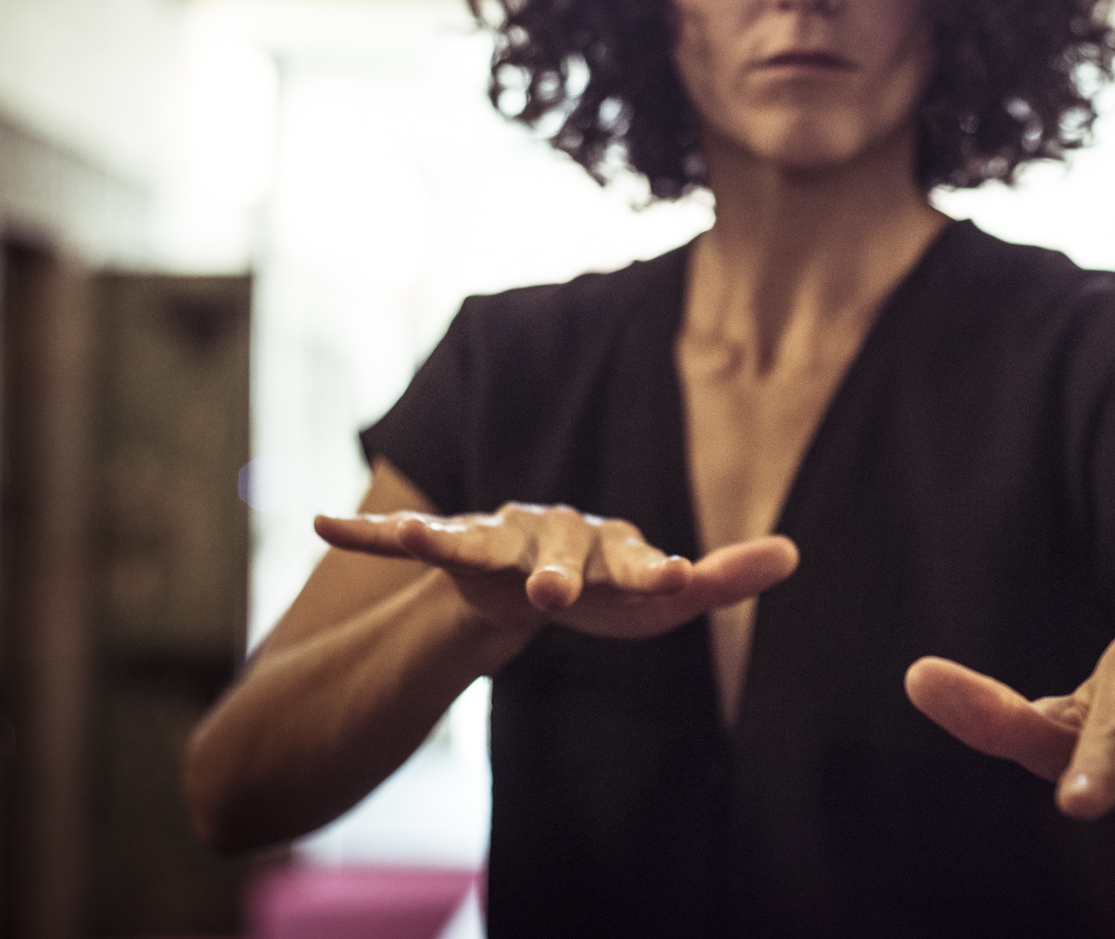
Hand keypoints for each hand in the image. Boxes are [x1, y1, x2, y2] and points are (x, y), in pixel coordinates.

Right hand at [316, 504, 797, 640]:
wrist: (535, 573)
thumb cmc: (608, 586)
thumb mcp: (663, 594)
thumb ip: (724, 577)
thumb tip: (794, 553)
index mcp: (607, 546)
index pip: (636, 560)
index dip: (654, 571)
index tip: (679, 577)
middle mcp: (549, 532)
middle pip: (553, 556)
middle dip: (553, 575)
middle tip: (552, 595)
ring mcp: (493, 537)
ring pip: (471, 539)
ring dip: (445, 540)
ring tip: (418, 538)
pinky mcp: (447, 547)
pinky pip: (400, 539)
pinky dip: (366, 534)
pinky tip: (320, 520)